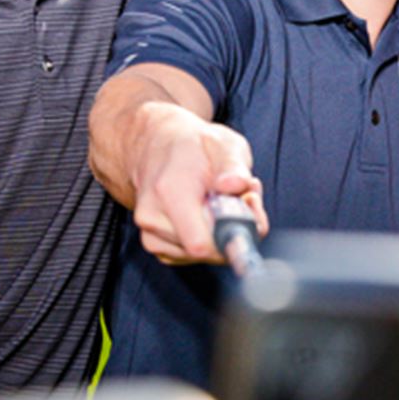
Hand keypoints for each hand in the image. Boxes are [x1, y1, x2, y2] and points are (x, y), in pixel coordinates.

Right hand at [127, 104, 268, 264]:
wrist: (154, 145)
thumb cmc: (192, 145)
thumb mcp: (222, 143)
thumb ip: (234, 167)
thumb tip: (237, 186)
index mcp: (169, 190)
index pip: (201, 244)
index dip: (233, 236)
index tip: (247, 210)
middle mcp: (153, 217)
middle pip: (206, 250)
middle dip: (231, 229)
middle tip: (241, 199)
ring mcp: (150, 234)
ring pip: (201, 256)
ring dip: (219, 234)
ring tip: (222, 201)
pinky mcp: (155, 245)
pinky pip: (191, 256)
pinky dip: (206, 239)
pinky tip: (208, 214)